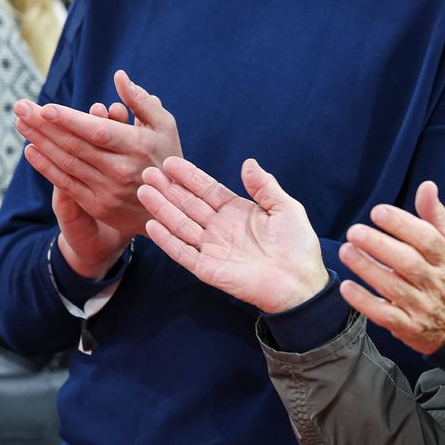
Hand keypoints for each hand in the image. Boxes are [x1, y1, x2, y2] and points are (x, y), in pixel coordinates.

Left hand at [15, 70, 182, 239]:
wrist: (170, 205)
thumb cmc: (165, 158)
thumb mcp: (165, 127)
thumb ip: (141, 102)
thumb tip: (119, 77)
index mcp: (139, 146)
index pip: (97, 131)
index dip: (69, 120)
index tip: (44, 107)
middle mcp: (122, 169)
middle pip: (75, 145)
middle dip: (43, 125)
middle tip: (20, 106)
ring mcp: (109, 190)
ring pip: (66, 162)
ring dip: (40, 141)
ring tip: (20, 123)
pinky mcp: (99, 205)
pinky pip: (66, 183)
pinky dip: (45, 166)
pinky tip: (31, 150)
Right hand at [137, 157, 327, 313]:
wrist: (300, 282)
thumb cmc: (298, 246)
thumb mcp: (286, 208)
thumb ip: (265, 186)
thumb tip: (248, 162)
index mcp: (237, 211)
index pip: (208, 190)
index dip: (190, 177)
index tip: (170, 162)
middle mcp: (221, 228)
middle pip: (189, 204)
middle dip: (169, 188)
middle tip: (148, 172)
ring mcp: (212, 248)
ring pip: (181, 224)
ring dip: (162, 208)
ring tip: (144, 191)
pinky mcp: (208, 269)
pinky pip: (182, 252)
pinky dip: (167, 240)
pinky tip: (152, 224)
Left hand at [338, 182, 444, 354]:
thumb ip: (436, 216)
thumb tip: (426, 186)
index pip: (426, 238)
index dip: (401, 224)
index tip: (377, 212)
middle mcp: (436, 282)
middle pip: (408, 262)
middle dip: (379, 245)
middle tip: (355, 231)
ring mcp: (422, 306)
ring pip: (393, 287)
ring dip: (367, 269)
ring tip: (346, 251)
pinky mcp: (408, 326)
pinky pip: (385, 314)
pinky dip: (365, 301)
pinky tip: (347, 287)